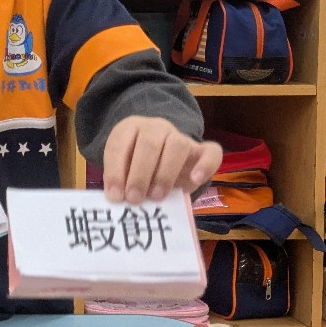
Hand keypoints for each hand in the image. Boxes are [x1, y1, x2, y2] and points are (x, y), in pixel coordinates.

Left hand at [101, 116, 222, 204]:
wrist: (162, 158)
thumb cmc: (136, 166)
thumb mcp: (123, 170)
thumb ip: (121, 181)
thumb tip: (118, 199)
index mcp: (129, 128)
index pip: (119, 145)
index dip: (115, 171)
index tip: (114, 196)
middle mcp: (155, 128)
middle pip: (149, 143)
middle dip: (139, 174)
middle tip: (134, 198)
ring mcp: (180, 136)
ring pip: (178, 145)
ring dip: (165, 173)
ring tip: (156, 196)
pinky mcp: (202, 150)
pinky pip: (211, 151)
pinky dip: (205, 165)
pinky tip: (195, 180)